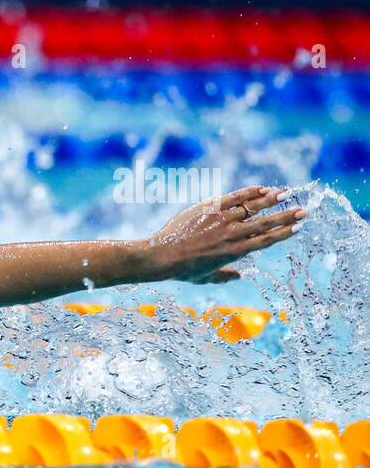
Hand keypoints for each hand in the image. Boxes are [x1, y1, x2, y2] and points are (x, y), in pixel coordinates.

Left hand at [144, 186, 305, 283]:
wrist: (162, 256)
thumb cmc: (182, 270)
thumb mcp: (205, 278)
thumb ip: (224, 276)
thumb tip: (238, 277)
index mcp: (235, 252)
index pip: (266, 240)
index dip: (284, 233)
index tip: (298, 227)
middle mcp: (233, 235)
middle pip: (266, 223)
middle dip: (287, 216)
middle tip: (304, 210)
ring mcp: (222, 220)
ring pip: (253, 207)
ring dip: (272, 200)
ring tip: (287, 193)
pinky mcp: (210, 208)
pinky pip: (234, 197)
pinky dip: (249, 192)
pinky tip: (262, 188)